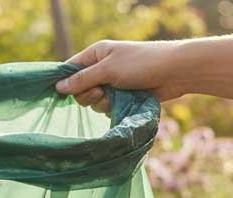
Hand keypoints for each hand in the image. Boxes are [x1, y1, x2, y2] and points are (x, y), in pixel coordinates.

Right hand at [55, 40, 184, 111]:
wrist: (174, 73)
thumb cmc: (141, 64)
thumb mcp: (108, 70)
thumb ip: (82, 79)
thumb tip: (58, 87)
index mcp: (96, 54)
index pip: (70, 68)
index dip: (65, 81)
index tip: (60, 94)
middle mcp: (101, 68)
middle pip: (79, 88)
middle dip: (87, 94)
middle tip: (99, 92)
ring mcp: (111, 83)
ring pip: (92, 101)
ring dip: (101, 102)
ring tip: (115, 97)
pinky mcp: (121, 97)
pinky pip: (105, 107)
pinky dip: (111, 107)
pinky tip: (123, 103)